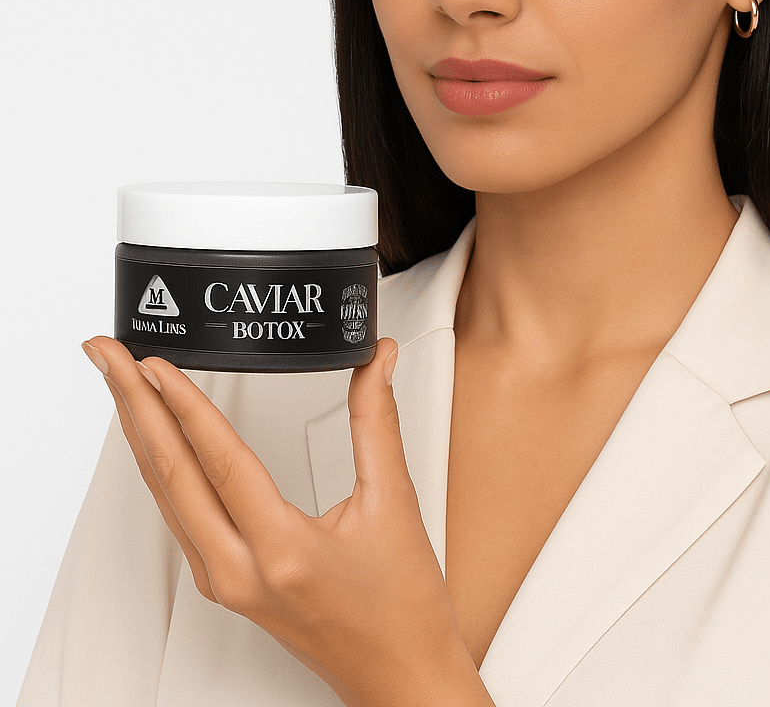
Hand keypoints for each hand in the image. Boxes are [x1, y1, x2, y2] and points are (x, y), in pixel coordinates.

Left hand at [81, 336, 493, 706]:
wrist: (400, 676)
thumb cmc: (402, 608)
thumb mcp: (394, 504)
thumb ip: (377, 422)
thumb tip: (375, 361)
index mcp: (281, 551)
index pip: (218, 461)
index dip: (183, 403)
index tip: (155, 362)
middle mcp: (239, 572)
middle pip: (169, 476)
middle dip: (132, 407)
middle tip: (107, 355)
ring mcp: (225, 584)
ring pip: (165, 498)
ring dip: (139, 434)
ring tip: (122, 386)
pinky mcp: (226, 586)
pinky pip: (178, 518)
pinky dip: (161, 469)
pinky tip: (157, 443)